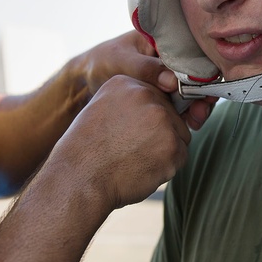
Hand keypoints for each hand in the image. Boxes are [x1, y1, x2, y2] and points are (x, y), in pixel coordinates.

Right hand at [43, 75, 191, 210]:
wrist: (79, 179)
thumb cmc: (86, 151)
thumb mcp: (101, 109)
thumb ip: (130, 103)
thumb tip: (161, 108)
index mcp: (127, 83)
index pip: (155, 98)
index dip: (146, 120)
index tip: (129, 132)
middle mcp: (147, 95)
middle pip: (171, 115)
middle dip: (159, 134)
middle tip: (131, 149)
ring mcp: (162, 119)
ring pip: (180, 135)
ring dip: (165, 149)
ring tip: (135, 158)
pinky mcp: (172, 145)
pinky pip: (181, 156)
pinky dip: (167, 167)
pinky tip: (142, 169)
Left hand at [77, 31, 214, 130]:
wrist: (84, 81)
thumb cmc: (101, 62)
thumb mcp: (121, 61)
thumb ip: (146, 69)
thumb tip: (172, 82)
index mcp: (163, 41)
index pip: (191, 52)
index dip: (204, 70)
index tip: (206, 89)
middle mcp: (170, 58)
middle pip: (197, 74)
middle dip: (203, 93)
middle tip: (201, 110)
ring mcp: (168, 78)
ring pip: (193, 91)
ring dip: (198, 106)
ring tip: (195, 121)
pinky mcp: (164, 95)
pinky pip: (182, 104)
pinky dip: (187, 114)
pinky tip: (188, 124)